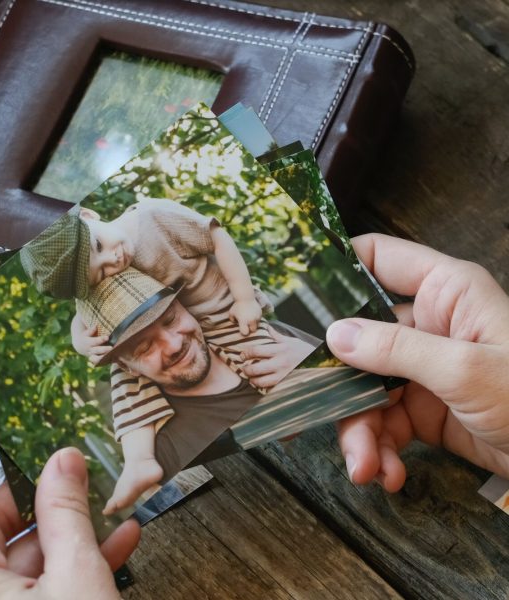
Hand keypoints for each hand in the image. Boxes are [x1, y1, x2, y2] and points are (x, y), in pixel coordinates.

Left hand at [0, 406, 140, 598]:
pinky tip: (118, 538)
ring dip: (72, 526)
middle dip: (43, 486)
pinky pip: (41, 577)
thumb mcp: (75, 577)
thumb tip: (65, 459)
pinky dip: (77, 560)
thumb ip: (66, 513)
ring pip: (27, 546)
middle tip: (73, 451)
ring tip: (108, 495)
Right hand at [71, 314, 111, 365]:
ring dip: (104, 357)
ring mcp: (93, 355)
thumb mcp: (87, 331)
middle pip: (97, 350)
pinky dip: (104, 362)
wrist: (80, 345)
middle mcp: (90, 350)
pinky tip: (112, 360)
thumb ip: (91, 330)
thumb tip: (96, 326)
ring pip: (97, 359)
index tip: (107, 337)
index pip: (94, 341)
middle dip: (104, 349)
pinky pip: (99, 362)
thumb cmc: (86, 335)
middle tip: (111, 348)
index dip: (100, 340)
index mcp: (87, 342)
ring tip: (111, 356)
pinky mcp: (96, 359)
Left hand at [229, 299, 261, 335]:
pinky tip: (252, 314)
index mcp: (243, 321)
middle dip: (250, 329)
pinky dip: (256, 318)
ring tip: (249, 318)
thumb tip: (235, 324)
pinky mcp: (260, 314)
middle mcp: (251, 320)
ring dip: (253, 323)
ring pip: (257, 325)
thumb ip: (232, 320)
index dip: (243, 332)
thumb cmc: (237, 306)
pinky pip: (259, 319)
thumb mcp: (231, 313)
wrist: (245, 297)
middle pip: (253, 330)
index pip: (245, 333)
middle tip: (246, 325)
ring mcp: (257, 317)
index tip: (242, 329)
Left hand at [241, 326, 314, 388]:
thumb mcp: (291, 341)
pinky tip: (260, 384)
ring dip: (252, 380)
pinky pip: (270, 388)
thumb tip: (266, 327)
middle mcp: (280, 363)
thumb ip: (276, 336)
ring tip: (250, 378)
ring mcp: (283, 375)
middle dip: (246, 369)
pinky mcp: (286, 383)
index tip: (242, 355)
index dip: (246, 353)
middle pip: (256, 368)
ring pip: (261, 381)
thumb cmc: (303, 350)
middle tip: (243, 368)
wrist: (319, 363)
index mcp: (280, 349)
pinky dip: (262, 387)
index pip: (256, 351)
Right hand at [326, 234, 508, 491]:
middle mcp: (426, 325)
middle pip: (357, 336)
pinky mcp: (421, 408)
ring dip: (359, 431)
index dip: (336, 269)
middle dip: (339, 380)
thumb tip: (336, 336)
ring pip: (364, 388)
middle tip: (316, 408)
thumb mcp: (466, 369)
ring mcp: (420, 368)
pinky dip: (379, 450)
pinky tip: (388, 473)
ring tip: (366, 466)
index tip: (296, 294)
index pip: (378, 258)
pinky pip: (382, 423)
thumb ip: (398, 350)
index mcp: (443, 292)